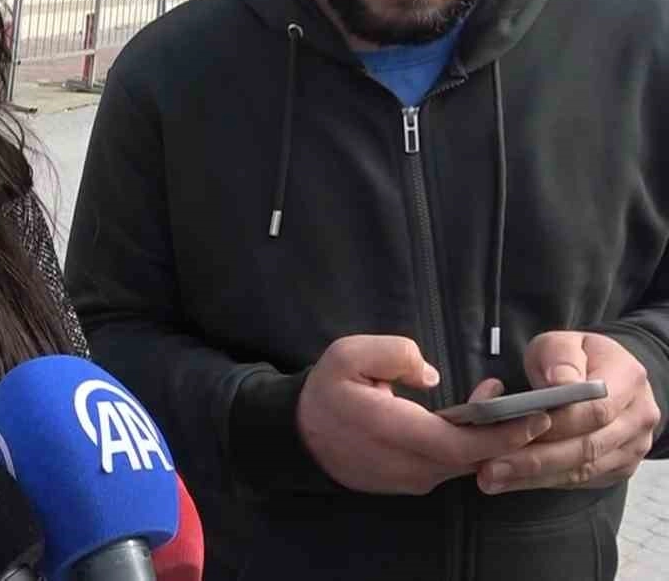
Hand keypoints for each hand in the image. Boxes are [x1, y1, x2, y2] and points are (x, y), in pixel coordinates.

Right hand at [297, 335, 550, 495]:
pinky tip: (466, 422)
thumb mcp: (347, 355)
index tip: (536, 416)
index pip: (462, 445)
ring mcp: (410, 480)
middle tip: (528, 404)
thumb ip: (395, 354)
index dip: (504, 435)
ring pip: (464, 464)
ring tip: (494, 403)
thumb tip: (432, 375)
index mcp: (394, 433)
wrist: (300, 437)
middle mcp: (408, 466)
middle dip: (506, 433)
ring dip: (487, 439)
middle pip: (473, 459)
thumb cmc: (326, 393)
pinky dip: (467, 447)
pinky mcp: (409, 483)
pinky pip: (448, 467)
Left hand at [477, 331, 660, 494]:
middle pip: (588, 446)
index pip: (595, 410)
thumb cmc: (575, 358)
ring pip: (582, 469)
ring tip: (492, 477)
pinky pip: (580, 480)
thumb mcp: (563, 343)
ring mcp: (632, 446)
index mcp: (628, 379)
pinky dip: (543, 481)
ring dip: (534, 477)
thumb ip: (560, 358)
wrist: (604, 374)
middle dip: (536, 458)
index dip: (556, 423)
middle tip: (490, 465)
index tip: (516, 428)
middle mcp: (638, 417)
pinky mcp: (618, 467)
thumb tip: (561, 383)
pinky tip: (510, 481)